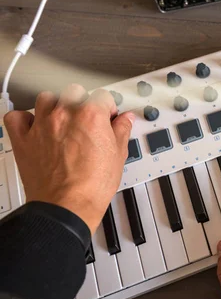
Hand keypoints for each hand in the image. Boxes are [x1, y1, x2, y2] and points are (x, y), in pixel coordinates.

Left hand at [3, 84, 134, 231]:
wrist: (68, 206)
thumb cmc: (92, 185)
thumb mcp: (118, 155)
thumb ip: (121, 131)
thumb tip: (125, 120)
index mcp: (91, 115)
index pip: (102, 96)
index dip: (108, 108)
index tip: (108, 118)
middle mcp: (65, 115)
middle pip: (74, 92)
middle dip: (82, 102)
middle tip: (86, 119)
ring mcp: (42, 125)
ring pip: (46, 98)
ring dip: (54, 105)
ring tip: (61, 120)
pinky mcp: (23, 139)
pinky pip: (16, 117)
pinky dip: (23, 119)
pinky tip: (33, 127)